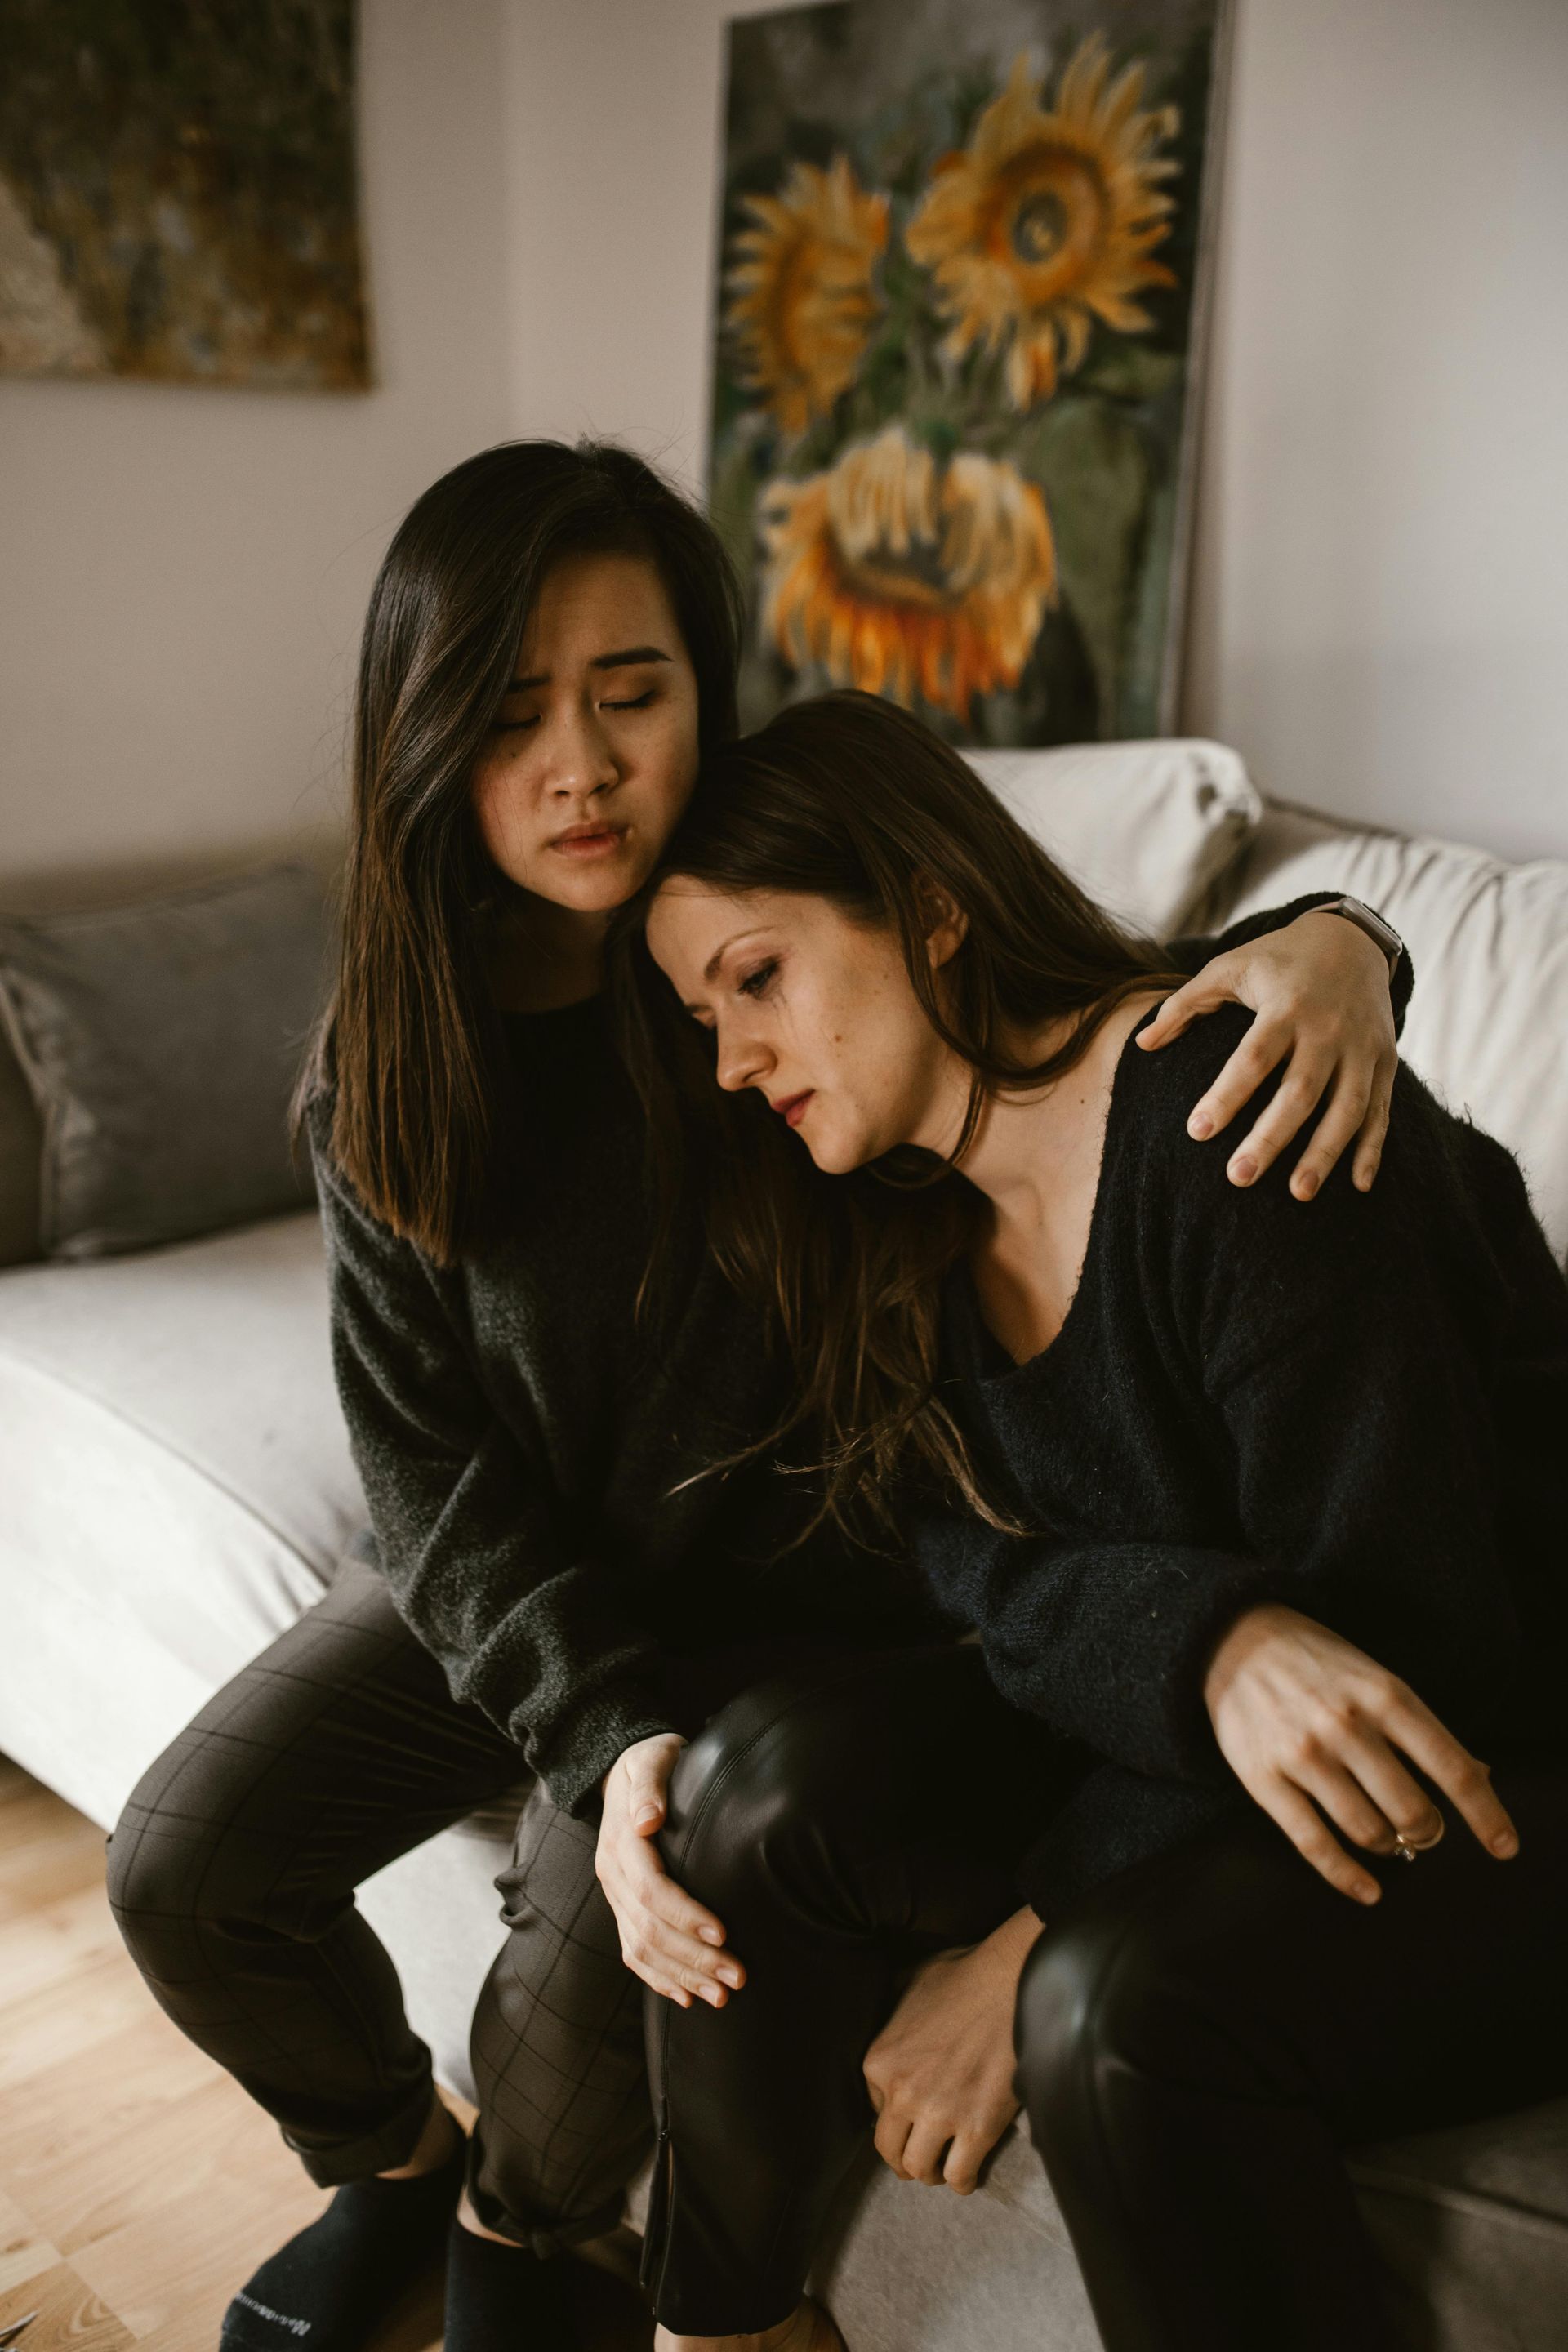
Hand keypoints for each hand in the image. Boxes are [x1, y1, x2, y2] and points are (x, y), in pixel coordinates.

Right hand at [595, 1734, 745, 2007]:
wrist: (622, 1770)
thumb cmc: (650, 1760)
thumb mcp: (650, 1759)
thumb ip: (649, 1786)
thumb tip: (648, 1818)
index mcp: (621, 1842)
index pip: (651, 1890)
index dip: (686, 1916)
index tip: (724, 1934)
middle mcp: (612, 1875)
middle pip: (649, 1929)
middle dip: (693, 1958)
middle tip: (737, 1977)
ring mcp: (614, 1895)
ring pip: (640, 1949)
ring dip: (681, 1977)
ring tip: (721, 1996)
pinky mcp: (621, 1907)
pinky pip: (632, 1952)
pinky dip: (658, 1978)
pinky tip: (686, 1996)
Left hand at [861, 1907, 1042, 2193]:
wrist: (1012, 1982)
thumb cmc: (965, 1976)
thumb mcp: (909, 1985)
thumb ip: (892, 2013)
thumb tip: (893, 2022)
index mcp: (879, 2061)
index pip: (874, 2110)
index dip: (894, 2115)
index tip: (909, 2118)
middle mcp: (902, 2093)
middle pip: (890, 2150)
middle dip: (902, 2159)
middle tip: (918, 2159)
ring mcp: (939, 2114)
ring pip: (921, 2170)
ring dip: (930, 2173)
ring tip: (941, 2167)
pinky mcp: (978, 2129)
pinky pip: (959, 2176)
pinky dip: (961, 2181)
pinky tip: (966, 2175)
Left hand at [1137, 908, 1397, 1199]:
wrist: (1351, 939)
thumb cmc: (1277, 960)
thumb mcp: (1229, 967)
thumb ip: (1184, 1005)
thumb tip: (1141, 1045)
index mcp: (1286, 1005)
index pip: (1254, 1057)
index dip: (1227, 1095)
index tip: (1197, 1131)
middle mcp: (1328, 1029)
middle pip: (1301, 1091)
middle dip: (1271, 1137)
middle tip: (1238, 1178)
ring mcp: (1362, 1048)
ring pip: (1347, 1108)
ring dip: (1325, 1153)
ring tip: (1298, 1193)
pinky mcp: (1386, 1062)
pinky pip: (1382, 1111)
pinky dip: (1373, 1149)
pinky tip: (1358, 1186)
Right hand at [1203, 1602, 1519, 1903]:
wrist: (1235, 1639)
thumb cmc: (1321, 1666)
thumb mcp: (1379, 1680)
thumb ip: (1424, 1730)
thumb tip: (1482, 1778)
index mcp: (1385, 1695)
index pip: (1452, 1767)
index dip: (1485, 1814)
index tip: (1505, 1847)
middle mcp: (1346, 1724)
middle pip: (1412, 1810)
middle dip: (1428, 1831)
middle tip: (1424, 1830)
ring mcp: (1303, 1754)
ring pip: (1369, 1831)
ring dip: (1391, 1846)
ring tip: (1389, 1838)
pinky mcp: (1263, 1778)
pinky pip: (1314, 1843)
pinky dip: (1347, 1877)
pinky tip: (1368, 1890)